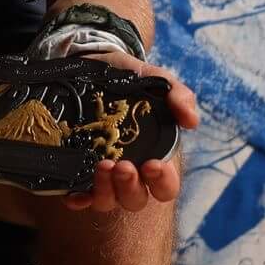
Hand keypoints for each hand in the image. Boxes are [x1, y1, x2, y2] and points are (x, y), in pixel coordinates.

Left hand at [60, 51, 199, 214]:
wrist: (94, 64)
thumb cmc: (131, 79)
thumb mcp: (156, 80)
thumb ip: (178, 96)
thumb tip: (192, 121)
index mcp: (154, 157)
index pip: (165, 186)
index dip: (162, 181)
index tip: (153, 164)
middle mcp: (130, 173)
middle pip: (135, 198)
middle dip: (130, 187)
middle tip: (123, 166)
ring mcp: (102, 176)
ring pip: (108, 201)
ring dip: (106, 191)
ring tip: (101, 166)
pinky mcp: (77, 171)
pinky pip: (78, 196)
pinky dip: (77, 199)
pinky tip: (73, 195)